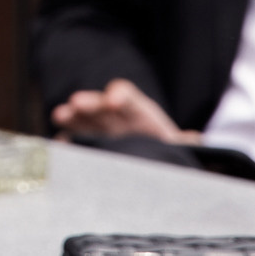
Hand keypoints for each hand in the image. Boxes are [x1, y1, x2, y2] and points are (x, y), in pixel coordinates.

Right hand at [49, 78, 197, 142]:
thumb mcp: (175, 145)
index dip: (119, 96)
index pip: (127, 97)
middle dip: (89, 104)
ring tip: (60, 115)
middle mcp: (116, 117)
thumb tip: (194, 138)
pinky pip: (76, 139)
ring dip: (73, 116)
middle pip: (101, 105)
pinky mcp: (89, 144)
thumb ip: (184, 142)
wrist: (152, 160)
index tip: (113, 101)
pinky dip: (68, 140)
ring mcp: (100, 129)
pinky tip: (61, 143)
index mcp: (138, 113)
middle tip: (76, 103)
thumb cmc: (164, 150)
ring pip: (85, 118)